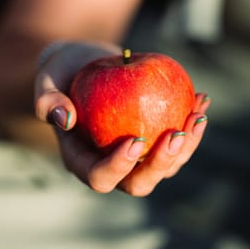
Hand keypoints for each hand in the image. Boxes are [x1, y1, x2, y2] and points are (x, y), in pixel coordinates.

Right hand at [34, 42, 209, 195]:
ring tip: (199, 113)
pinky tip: (201, 98)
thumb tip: (65, 119)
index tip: (136, 140)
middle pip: (140, 183)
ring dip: (187, 144)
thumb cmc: (61, 73)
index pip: (100, 177)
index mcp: (82, 161)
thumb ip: (48, 99)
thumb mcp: (48, 79)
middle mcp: (112, 166)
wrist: (85, 65)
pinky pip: (177, 140)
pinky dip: (191, 123)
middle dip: (162, 164)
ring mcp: (136, 157)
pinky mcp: (154, 141)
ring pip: (166, 167)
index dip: (119, 167)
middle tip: (176, 135)